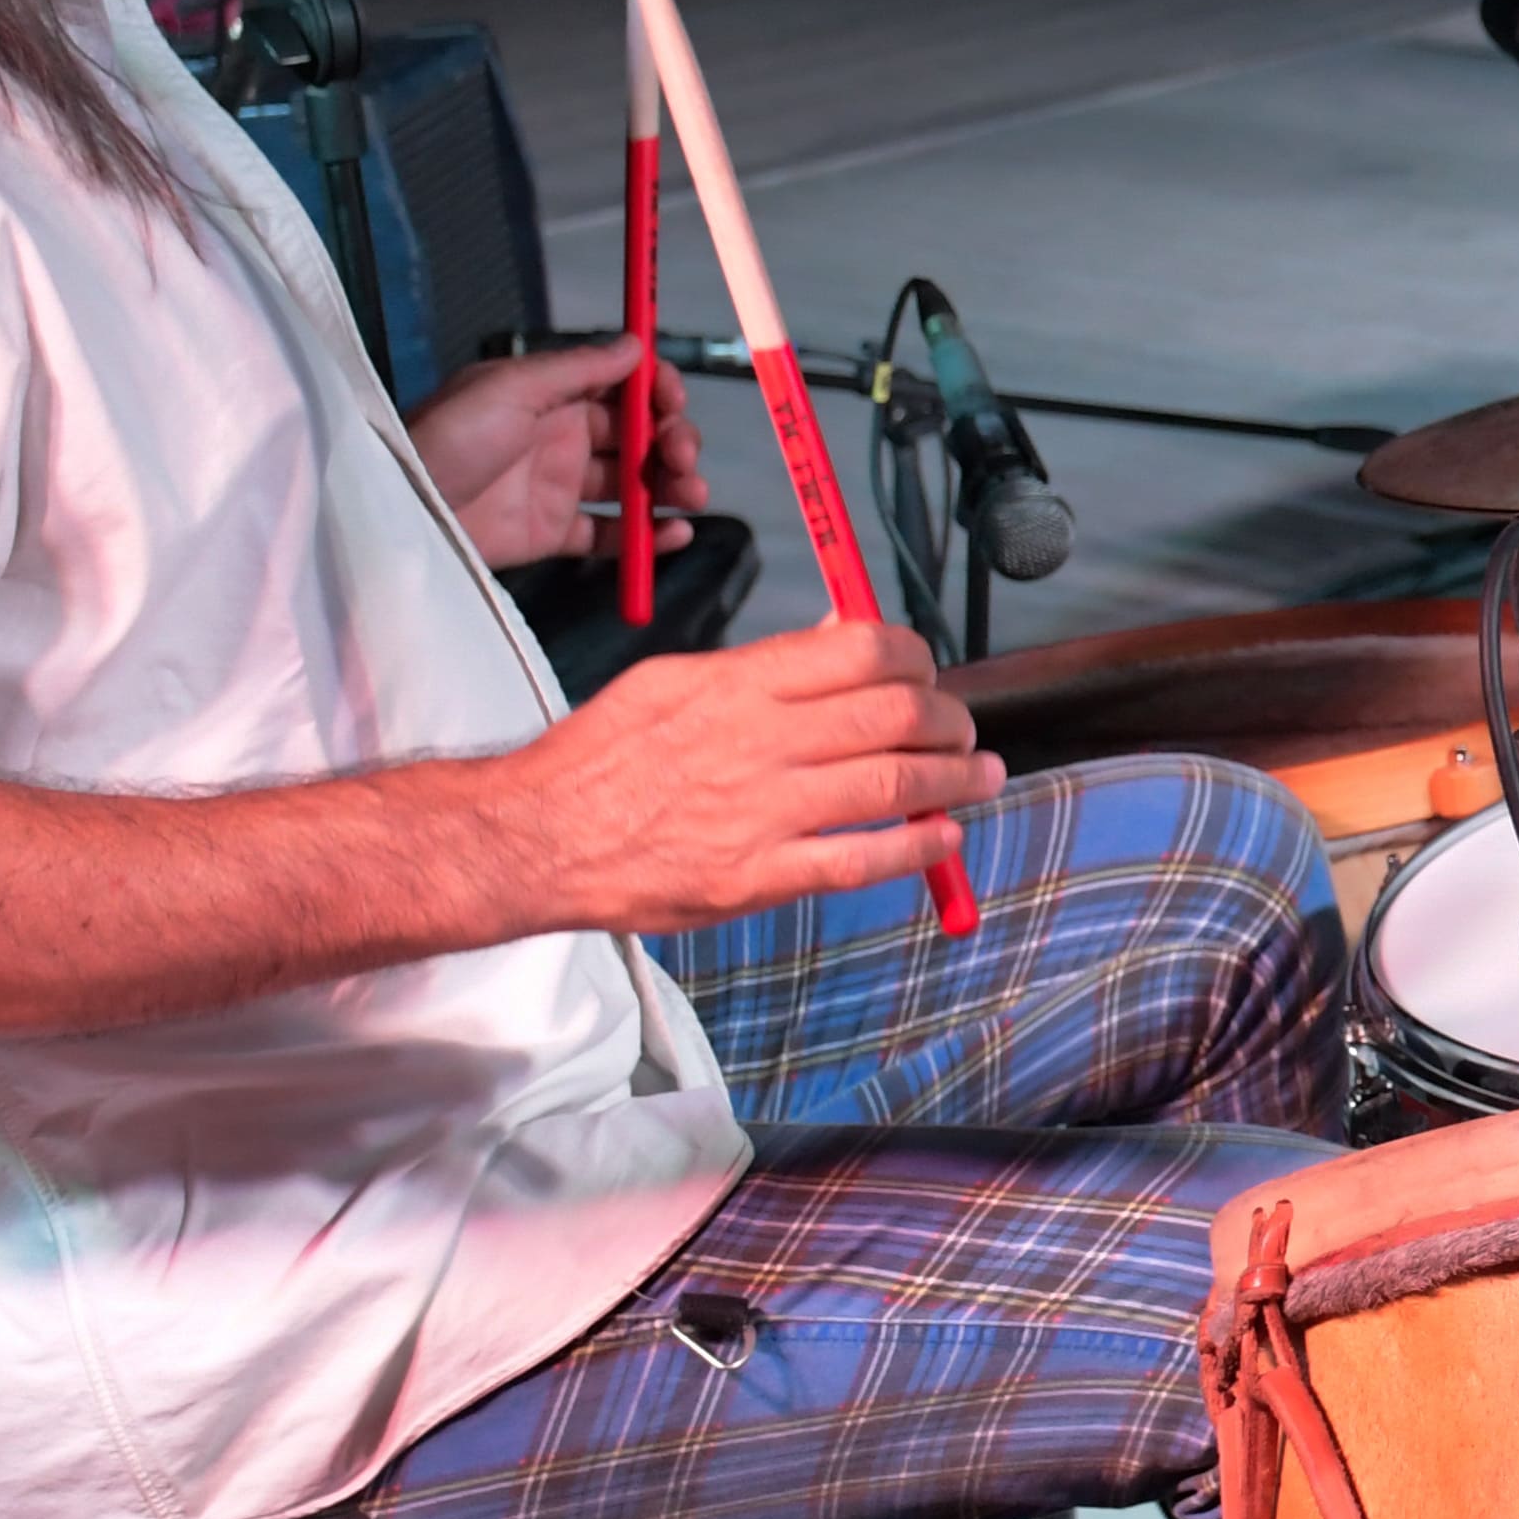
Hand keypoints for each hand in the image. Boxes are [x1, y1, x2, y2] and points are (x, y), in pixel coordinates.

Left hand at [411, 337, 700, 568]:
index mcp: (551, 396)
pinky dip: (649, 536)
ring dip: (672, 485)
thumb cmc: (450, 437)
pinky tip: (675, 533)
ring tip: (692, 496)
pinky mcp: (552, 533)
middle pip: (637, 435)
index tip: (672, 403)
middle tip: (682, 459)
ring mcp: (559, 487)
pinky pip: (611, 535)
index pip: (621, 386)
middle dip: (672, 440)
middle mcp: (561, 437)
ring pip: (634, 484)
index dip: (655, 391)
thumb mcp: (510, 387)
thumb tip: (634, 343)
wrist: (404, 507)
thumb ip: (578, 368)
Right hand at [484, 616, 997, 931]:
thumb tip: (836, 641)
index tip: (927, 673)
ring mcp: (762, 812)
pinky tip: (945, 836)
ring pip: (893, 783)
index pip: (861, 651)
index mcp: (738, 684)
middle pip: (895, 714)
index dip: (916, 659)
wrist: (537, 837)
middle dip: (949, 719)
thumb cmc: (598, 759)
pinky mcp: (756, 877)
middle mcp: (760, 741)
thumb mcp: (672, 680)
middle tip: (963, 729)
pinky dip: (917, 847)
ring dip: (956, 779)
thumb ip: (760, 666)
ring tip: (981, 776)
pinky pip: (860, 860)